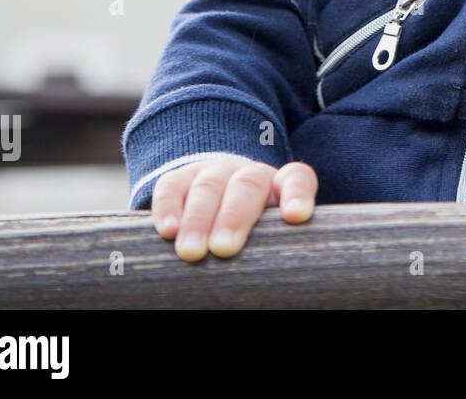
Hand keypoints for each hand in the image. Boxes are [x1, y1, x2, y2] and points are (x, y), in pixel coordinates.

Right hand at [150, 158, 317, 260]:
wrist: (217, 209)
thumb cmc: (252, 238)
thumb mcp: (267, 243)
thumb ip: (274, 256)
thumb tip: (275, 293)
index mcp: (280, 188)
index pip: (296, 179)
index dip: (297, 194)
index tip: (295, 216)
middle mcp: (249, 175)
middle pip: (247, 185)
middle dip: (234, 216)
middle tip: (224, 249)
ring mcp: (215, 173)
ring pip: (208, 186)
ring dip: (198, 220)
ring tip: (192, 253)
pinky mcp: (181, 178)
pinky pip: (172, 186)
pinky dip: (168, 207)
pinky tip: (168, 231)